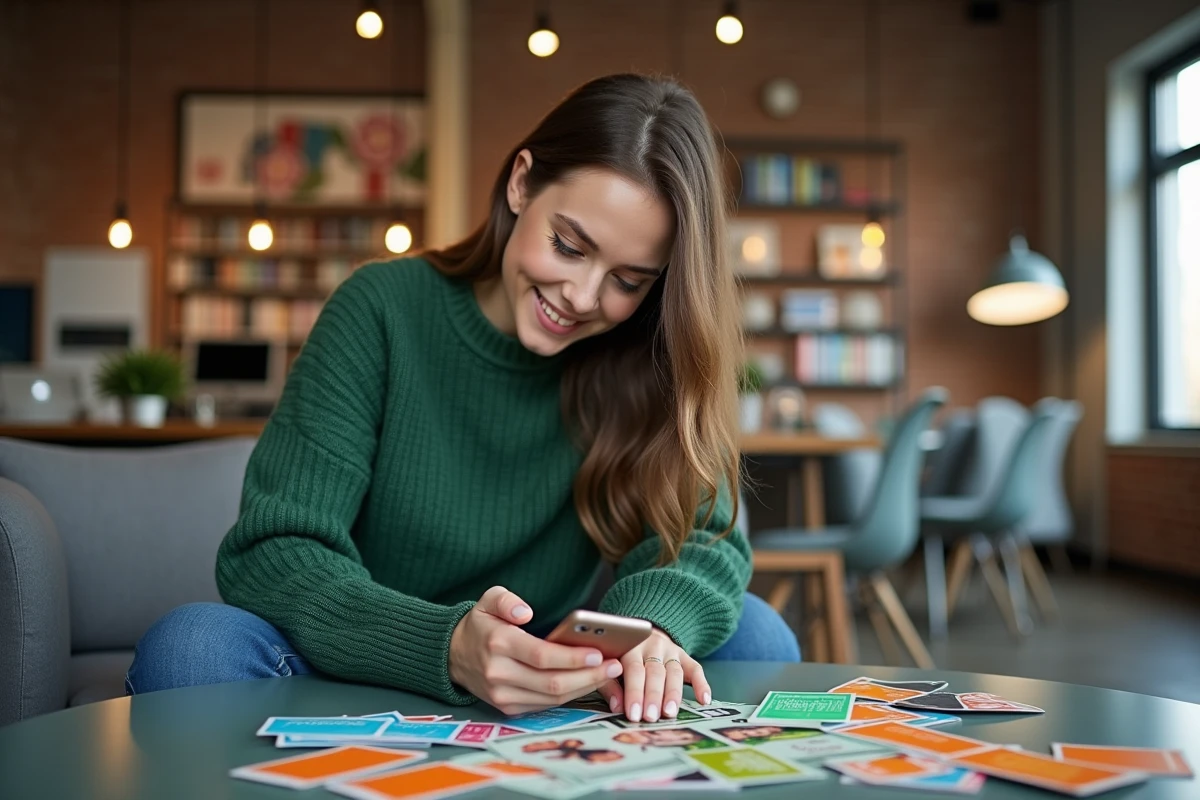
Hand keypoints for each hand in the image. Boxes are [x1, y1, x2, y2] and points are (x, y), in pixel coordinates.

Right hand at [448, 586, 623, 715]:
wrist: (452, 655)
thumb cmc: (480, 624)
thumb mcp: (488, 599)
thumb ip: (507, 600)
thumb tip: (525, 613)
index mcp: (498, 644)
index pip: (542, 656)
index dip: (572, 658)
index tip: (598, 652)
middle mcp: (499, 674)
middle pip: (552, 682)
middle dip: (588, 676)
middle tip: (615, 665)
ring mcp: (503, 695)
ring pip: (552, 698)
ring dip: (584, 688)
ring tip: (608, 673)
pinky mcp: (508, 707)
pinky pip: (546, 705)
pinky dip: (570, 695)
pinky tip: (588, 682)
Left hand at [597, 627, 710, 722]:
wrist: (640, 632)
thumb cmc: (620, 655)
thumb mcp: (610, 664)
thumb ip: (610, 684)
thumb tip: (616, 707)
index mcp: (631, 646)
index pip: (634, 670)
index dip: (634, 692)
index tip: (633, 714)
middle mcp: (652, 646)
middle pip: (655, 672)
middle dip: (653, 696)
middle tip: (650, 717)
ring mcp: (670, 650)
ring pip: (674, 672)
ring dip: (673, 694)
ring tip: (669, 713)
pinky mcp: (684, 655)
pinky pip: (696, 668)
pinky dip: (702, 684)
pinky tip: (704, 700)